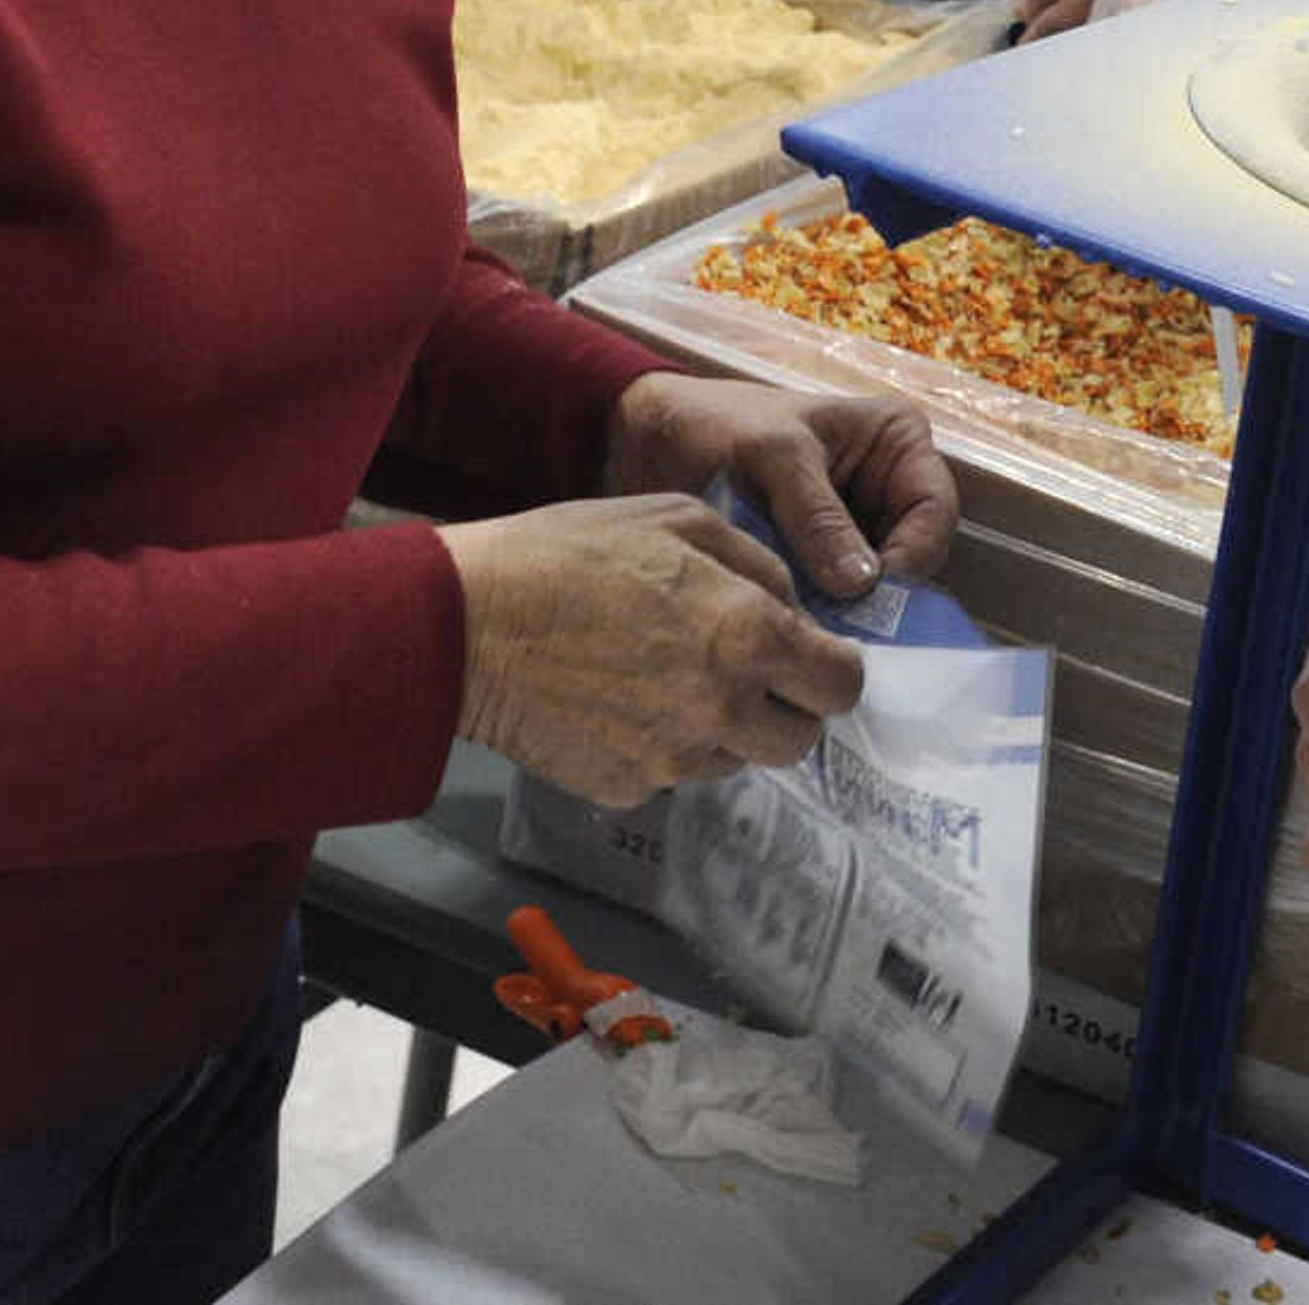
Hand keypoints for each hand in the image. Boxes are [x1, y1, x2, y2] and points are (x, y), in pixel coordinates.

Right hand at [441, 494, 867, 805]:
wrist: (466, 623)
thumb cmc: (572, 553)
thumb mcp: (681, 519)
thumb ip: (759, 566)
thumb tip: (795, 610)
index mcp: (748, 637)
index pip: (842, 686)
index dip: (832, 669)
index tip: (810, 656)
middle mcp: (722, 710)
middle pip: (800, 740)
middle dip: (788, 707)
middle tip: (749, 670)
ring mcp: (673, 759)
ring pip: (738, 760)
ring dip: (728, 727)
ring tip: (674, 677)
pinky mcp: (626, 789)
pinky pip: (674, 774)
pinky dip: (666, 745)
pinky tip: (625, 701)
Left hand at [607, 372, 956, 595]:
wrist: (647, 441)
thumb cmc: (715, 423)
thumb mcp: (770, 455)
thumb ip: (816, 515)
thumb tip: (863, 584)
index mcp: (895, 444)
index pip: (935, 512)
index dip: (912, 557)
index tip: (869, 595)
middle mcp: (885, 488)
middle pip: (912, 558)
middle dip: (878, 594)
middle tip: (837, 626)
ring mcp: (852, 529)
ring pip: (875, 588)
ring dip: (844, 611)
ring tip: (806, 628)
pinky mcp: (817, 563)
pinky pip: (835, 600)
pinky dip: (816, 616)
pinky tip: (788, 628)